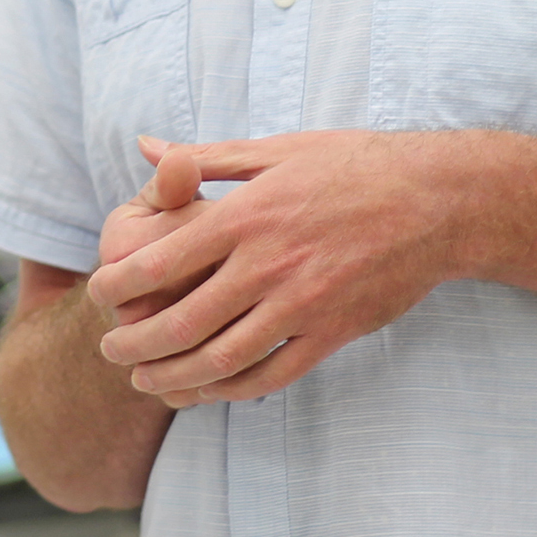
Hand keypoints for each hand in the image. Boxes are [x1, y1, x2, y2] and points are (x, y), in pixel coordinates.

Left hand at [87, 131, 466, 404]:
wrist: (439, 200)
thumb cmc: (353, 165)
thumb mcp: (277, 149)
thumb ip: (207, 158)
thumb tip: (148, 146)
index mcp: (246, 215)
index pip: (161, 260)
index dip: (119, 284)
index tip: (97, 293)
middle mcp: (267, 264)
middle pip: (182, 321)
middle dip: (135, 345)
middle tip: (110, 351)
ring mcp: (302, 304)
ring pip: (222, 359)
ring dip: (176, 378)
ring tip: (148, 382)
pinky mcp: (333, 332)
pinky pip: (273, 375)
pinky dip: (233, 390)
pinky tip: (210, 391)